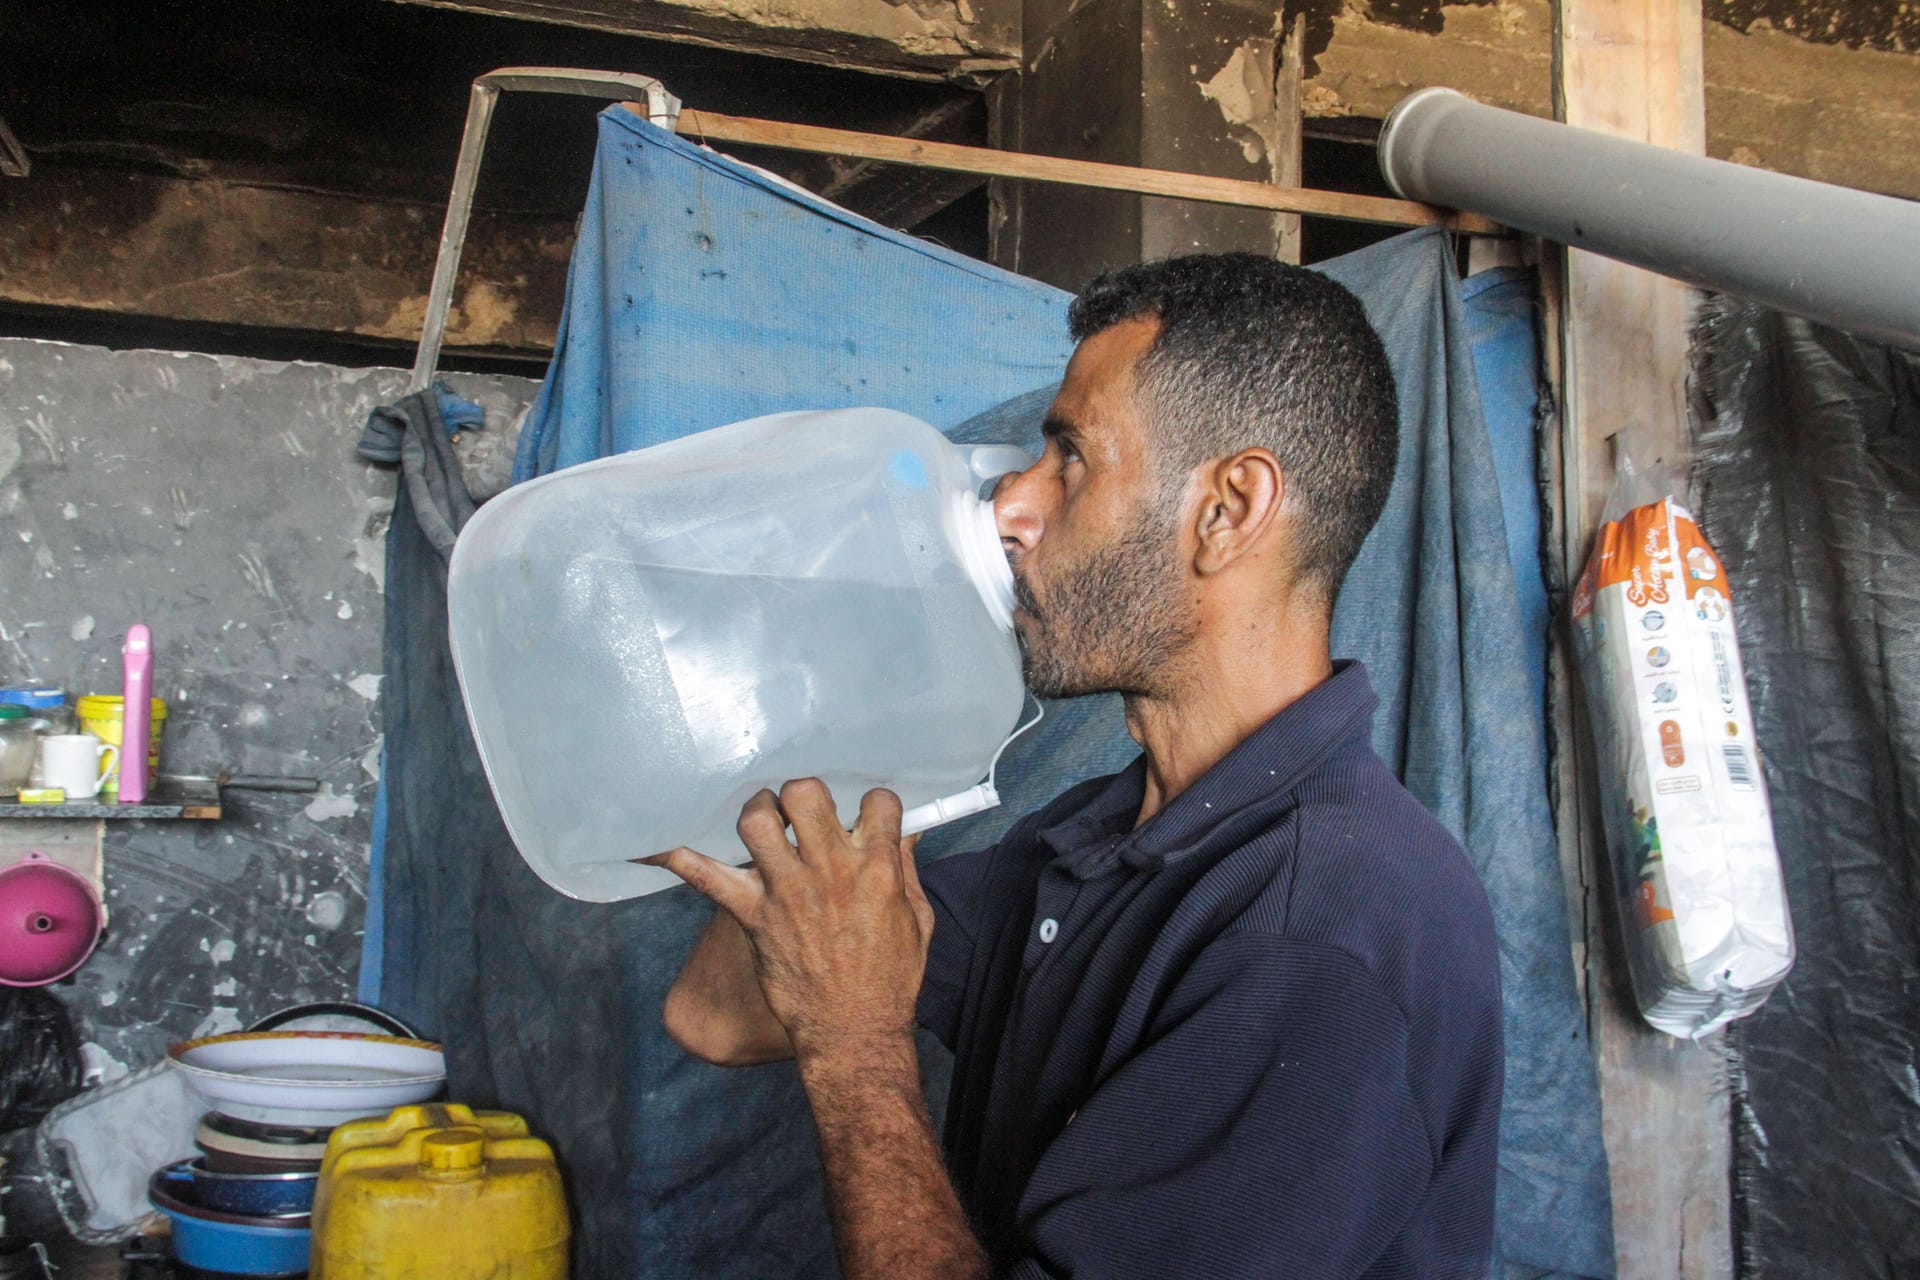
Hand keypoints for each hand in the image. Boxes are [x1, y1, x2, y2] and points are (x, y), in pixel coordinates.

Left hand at [646, 780, 932, 1059]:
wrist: (852, 1032)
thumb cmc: (890, 979)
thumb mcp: (917, 919)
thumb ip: (908, 869)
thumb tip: (904, 833)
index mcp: (878, 868)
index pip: (876, 802)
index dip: (871, 805)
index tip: (864, 818)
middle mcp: (830, 870)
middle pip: (806, 794)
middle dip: (803, 794)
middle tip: (802, 814)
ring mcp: (787, 891)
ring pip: (758, 821)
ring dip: (757, 811)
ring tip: (762, 821)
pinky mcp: (753, 915)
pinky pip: (704, 876)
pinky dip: (675, 856)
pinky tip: (648, 843)